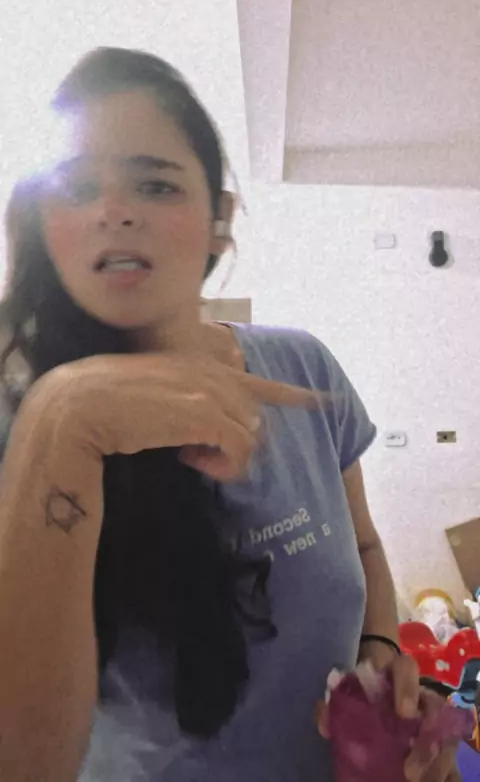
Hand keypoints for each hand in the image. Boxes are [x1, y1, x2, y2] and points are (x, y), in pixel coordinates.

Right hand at [28, 352, 319, 481]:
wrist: (76, 409)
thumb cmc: (100, 408)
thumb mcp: (145, 398)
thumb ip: (174, 404)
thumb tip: (194, 435)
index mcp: (194, 365)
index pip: (253, 379)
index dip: (289, 393)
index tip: (322, 401)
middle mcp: (208, 372)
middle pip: (252, 415)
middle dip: (235, 441)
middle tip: (194, 456)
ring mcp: (208, 391)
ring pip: (250, 433)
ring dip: (227, 456)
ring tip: (189, 458)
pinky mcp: (205, 414)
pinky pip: (239, 449)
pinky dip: (222, 465)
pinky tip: (190, 461)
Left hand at [316, 655, 460, 781]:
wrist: (376, 694)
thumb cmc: (363, 691)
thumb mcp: (347, 693)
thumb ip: (335, 704)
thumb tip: (325, 719)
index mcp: (398, 673)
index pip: (407, 669)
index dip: (408, 688)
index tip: (404, 713)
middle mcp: (422, 693)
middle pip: (435, 710)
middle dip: (426, 744)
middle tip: (409, 771)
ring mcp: (435, 717)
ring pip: (446, 737)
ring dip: (436, 764)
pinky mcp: (440, 740)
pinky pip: (449, 756)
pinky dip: (443, 771)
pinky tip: (432, 781)